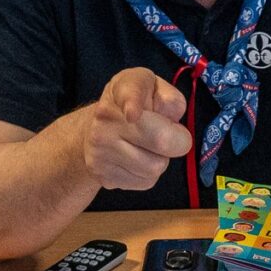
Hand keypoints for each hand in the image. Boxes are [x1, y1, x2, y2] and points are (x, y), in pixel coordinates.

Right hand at [80, 68, 190, 190]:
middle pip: (160, 140)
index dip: (133, 103)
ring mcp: (100, 148)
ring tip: (147, 147)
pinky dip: (148, 175)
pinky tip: (136, 160)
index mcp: (122, 88)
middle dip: (177, 142)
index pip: (129, 93)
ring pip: (155, 167)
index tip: (132, 113)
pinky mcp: (103, 174)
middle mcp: (106, 117)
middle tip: (172, 136)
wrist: (93, 131)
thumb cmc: (137, 107)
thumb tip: (172, 119)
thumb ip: (170, 99)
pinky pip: (145, 182)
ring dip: (160, 160)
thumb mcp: (155, 90)